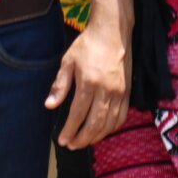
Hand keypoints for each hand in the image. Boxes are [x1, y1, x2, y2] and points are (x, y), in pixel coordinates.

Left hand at [47, 22, 128, 148]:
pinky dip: (112, 128)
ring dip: (96, 137)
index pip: (78, 114)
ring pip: (109, 123)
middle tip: (72, 145)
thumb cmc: (88, 45)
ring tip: (84, 142)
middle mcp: (106, 90)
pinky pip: (121, 117)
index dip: (70, 130)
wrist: (113, 32)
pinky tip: (102, 132)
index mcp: (89, 82)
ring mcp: (120, 92)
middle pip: (95, 123)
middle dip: (82, 138)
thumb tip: (50, 105)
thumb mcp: (68, 61)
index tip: (62, 140)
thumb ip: (60, 85)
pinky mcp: (128, 92)